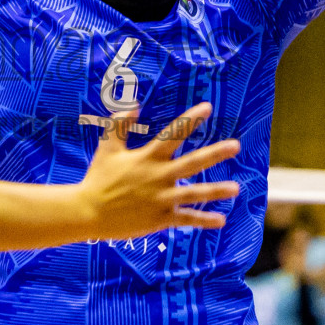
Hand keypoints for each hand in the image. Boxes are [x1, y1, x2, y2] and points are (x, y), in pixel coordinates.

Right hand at [78, 103, 240, 238]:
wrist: (87, 212)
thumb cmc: (98, 178)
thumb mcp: (107, 147)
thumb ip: (120, 124)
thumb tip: (134, 104)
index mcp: (148, 157)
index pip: (174, 134)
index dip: (191, 119)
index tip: (208, 107)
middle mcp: (159, 176)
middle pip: (193, 162)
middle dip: (215, 153)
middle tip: (236, 146)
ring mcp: (161, 199)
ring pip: (195, 193)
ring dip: (216, 190)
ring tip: (236, 188)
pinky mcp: (160, 219)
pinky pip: (186, 219)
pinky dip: (203, 220)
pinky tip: (221, 220)